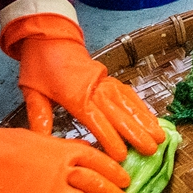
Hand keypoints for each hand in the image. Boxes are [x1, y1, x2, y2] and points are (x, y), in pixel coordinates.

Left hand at [5, 14, 164, 161]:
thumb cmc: (39, 66)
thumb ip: (39, 116)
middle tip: (152, 149)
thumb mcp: (32, 91)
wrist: (49, 36)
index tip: (122, 155)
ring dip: (145, 121)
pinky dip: (142, 107)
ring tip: (160, 137)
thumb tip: (42, 141)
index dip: (110, 138)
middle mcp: (95, 89)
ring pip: (129, 104)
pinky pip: (129, 94)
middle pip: (118, 113)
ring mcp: (105, 82)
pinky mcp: (110, 79)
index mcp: (75, 95)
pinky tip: (152, 119)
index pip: (96, 120)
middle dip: (136, 133)